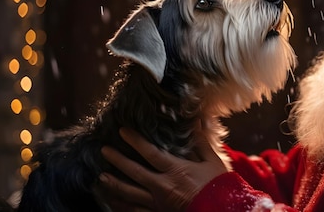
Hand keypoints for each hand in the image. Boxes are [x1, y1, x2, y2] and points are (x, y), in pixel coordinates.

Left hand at [99, 127, 227, 211]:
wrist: (222, 211)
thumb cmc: (218, 186)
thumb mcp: (211, 161)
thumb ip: (201, 141)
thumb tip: (198, 120)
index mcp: (175, 170)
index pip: (149, 152)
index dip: (135, 140)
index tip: (123, 131)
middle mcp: (162, 186)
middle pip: (133, 171)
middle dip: (117, 159)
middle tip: (104, 150)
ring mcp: (158, 203)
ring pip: (129, 194)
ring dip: (113, 184)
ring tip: (102, 177)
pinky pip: (135, 210)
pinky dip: (122, 206)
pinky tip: (114, 201)